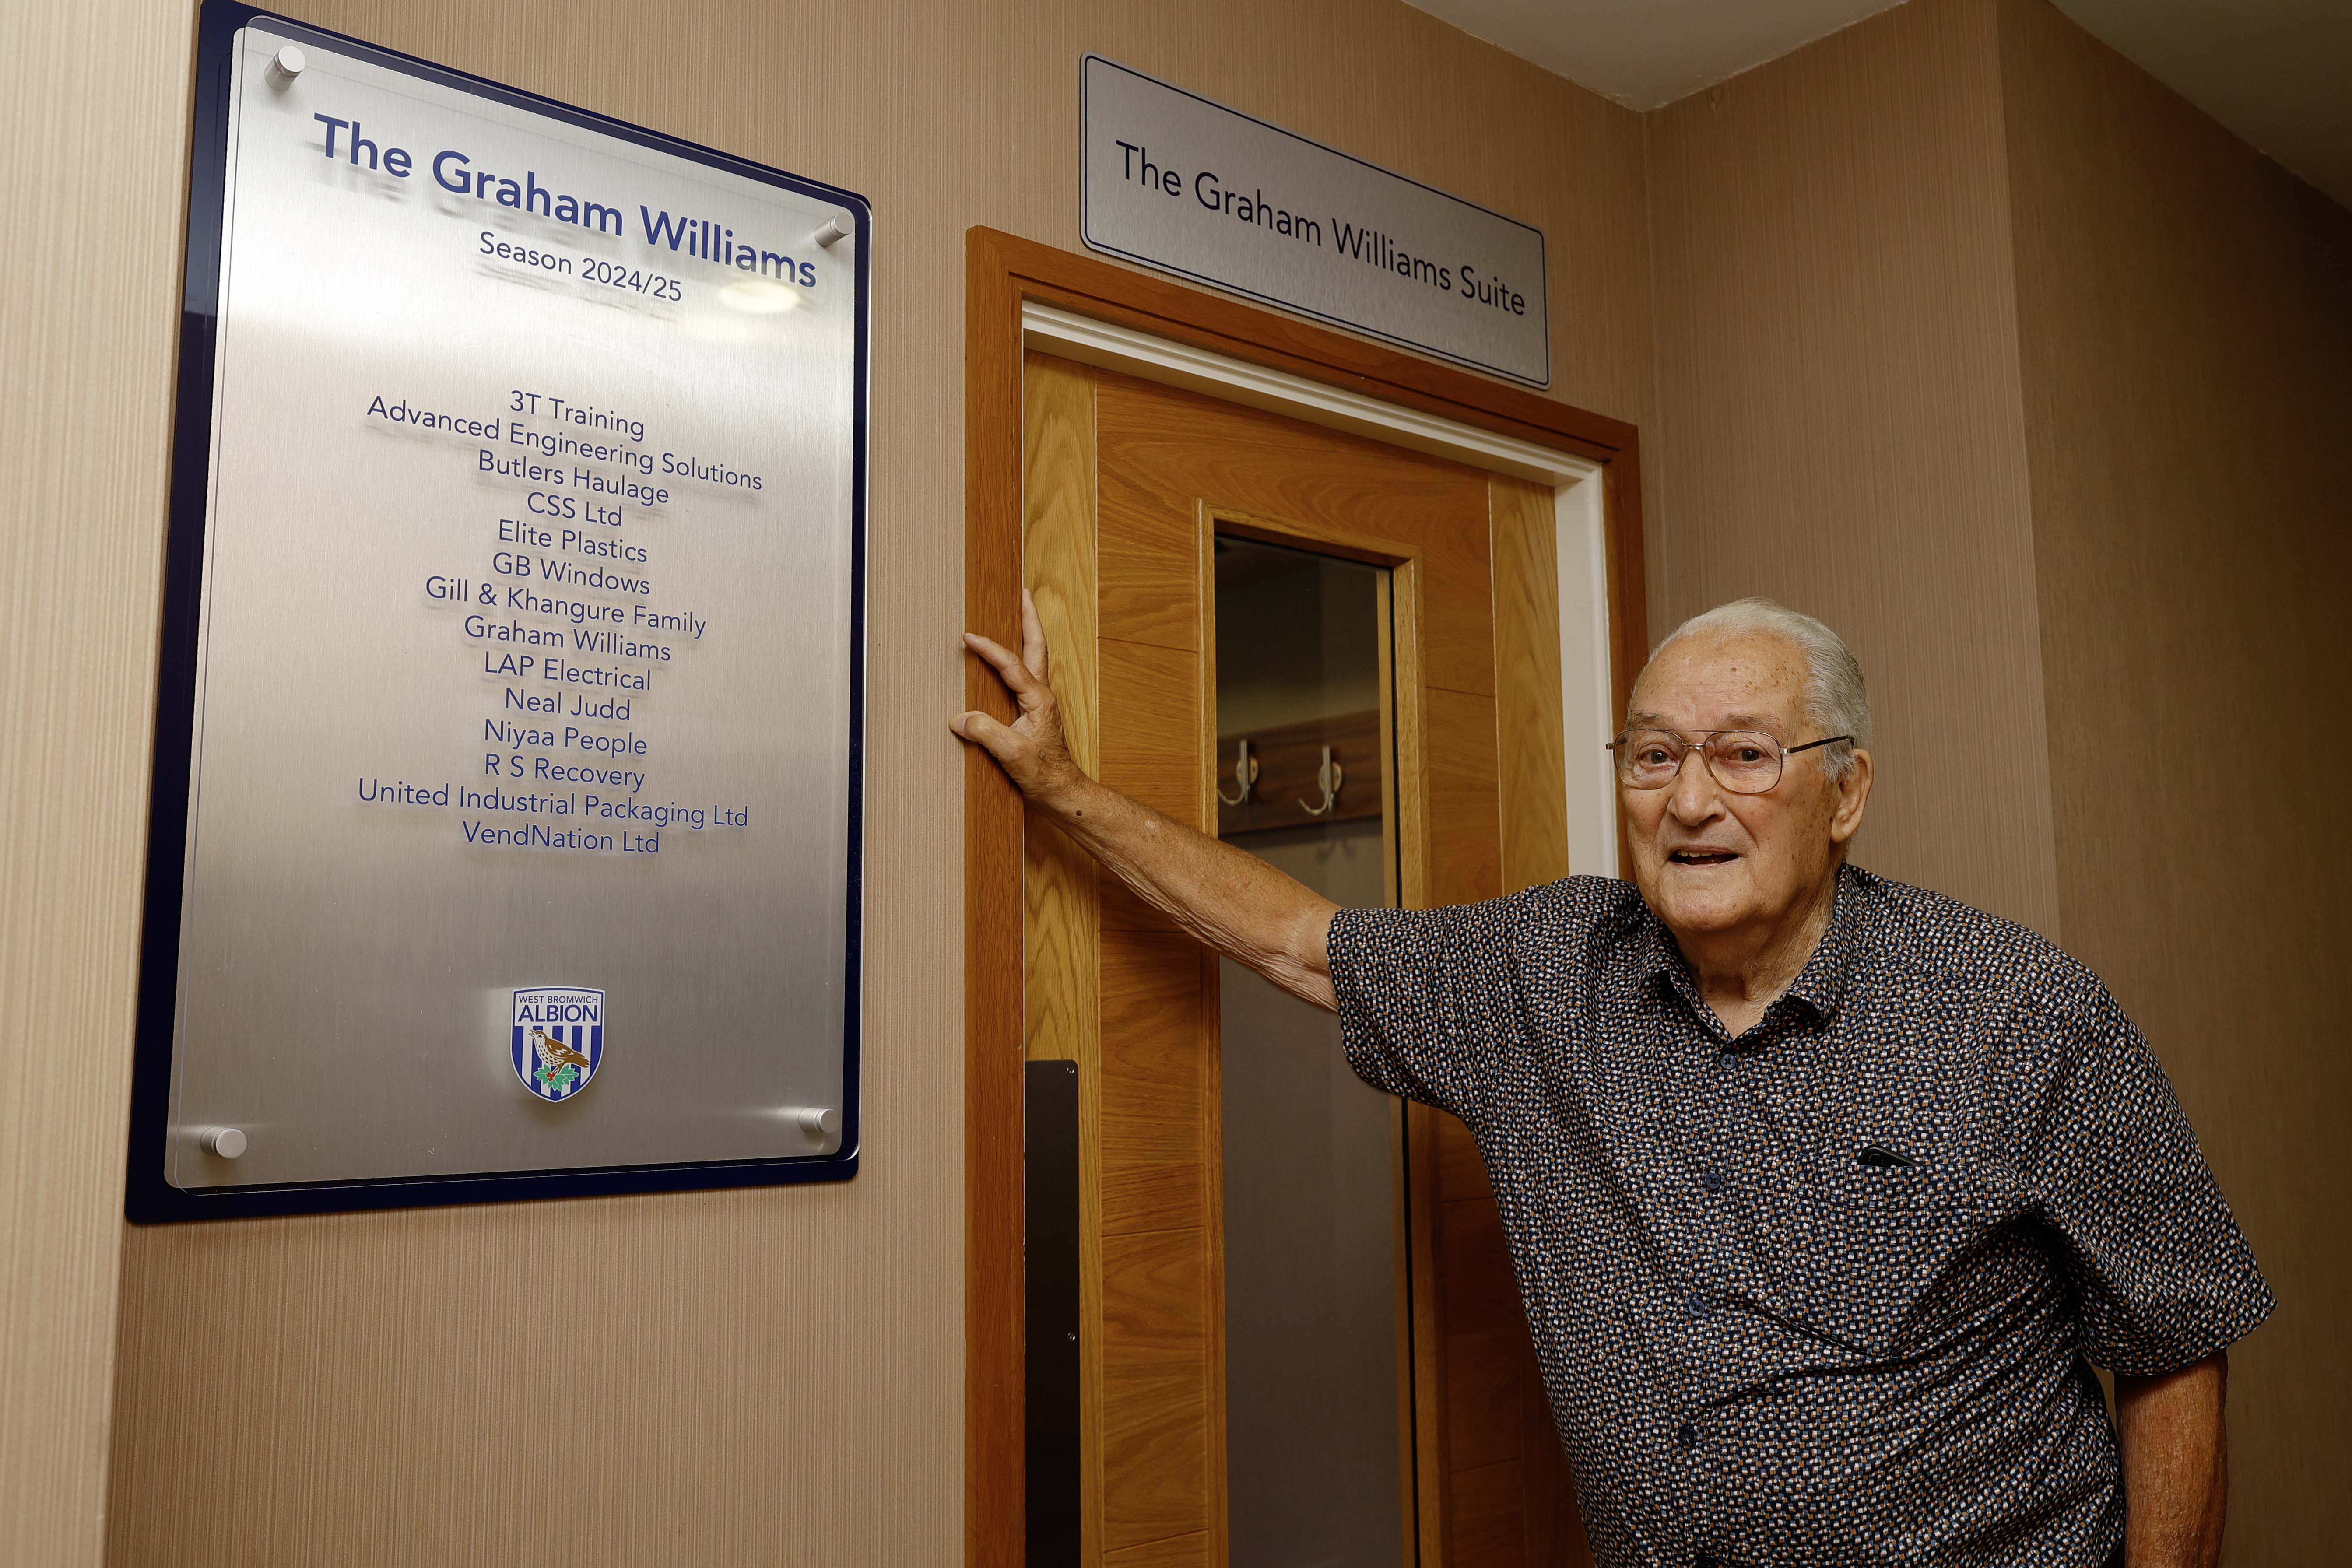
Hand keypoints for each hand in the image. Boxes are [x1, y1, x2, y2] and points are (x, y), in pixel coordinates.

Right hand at [953, 590, 1082, 804]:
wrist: (1062, 791)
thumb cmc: (1044, 774)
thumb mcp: (1012, 754)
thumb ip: (986, 733)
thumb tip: (960, 718)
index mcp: (1039, 699)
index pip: (1011, 663)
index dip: (989, 648)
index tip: (968, 637)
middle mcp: (1043, 694)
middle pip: (1037, 646)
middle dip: (1029, 617)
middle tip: (1022, 592)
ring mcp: (1041, 701)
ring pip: (1035, 657)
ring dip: (1027, 633)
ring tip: (1017, 612)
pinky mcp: (1036, 711)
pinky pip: (1026, 674)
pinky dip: (1019, 656)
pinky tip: (1008, 659)